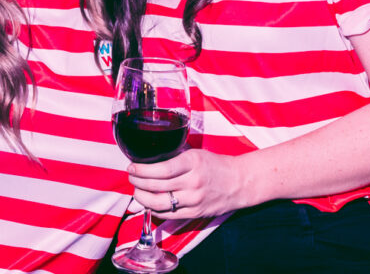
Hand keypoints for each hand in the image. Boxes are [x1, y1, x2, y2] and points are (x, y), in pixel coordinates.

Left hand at [126, 148, 248, 219]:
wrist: (239, 182)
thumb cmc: (215, 165)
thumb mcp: (196, 154)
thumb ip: (176, 157)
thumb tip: (150, 160)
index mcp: (193, 163)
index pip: (161, 169)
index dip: (142, 170)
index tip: (131, 167)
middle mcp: (193, 182)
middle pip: (156, 186)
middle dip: (137, 182)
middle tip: (131, 178)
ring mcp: (194, 200)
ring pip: (159, 203)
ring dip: (142, 198)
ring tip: (136, 191)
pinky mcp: (195, 213)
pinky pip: (168, 214)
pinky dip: (154, 209)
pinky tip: (149, 203)